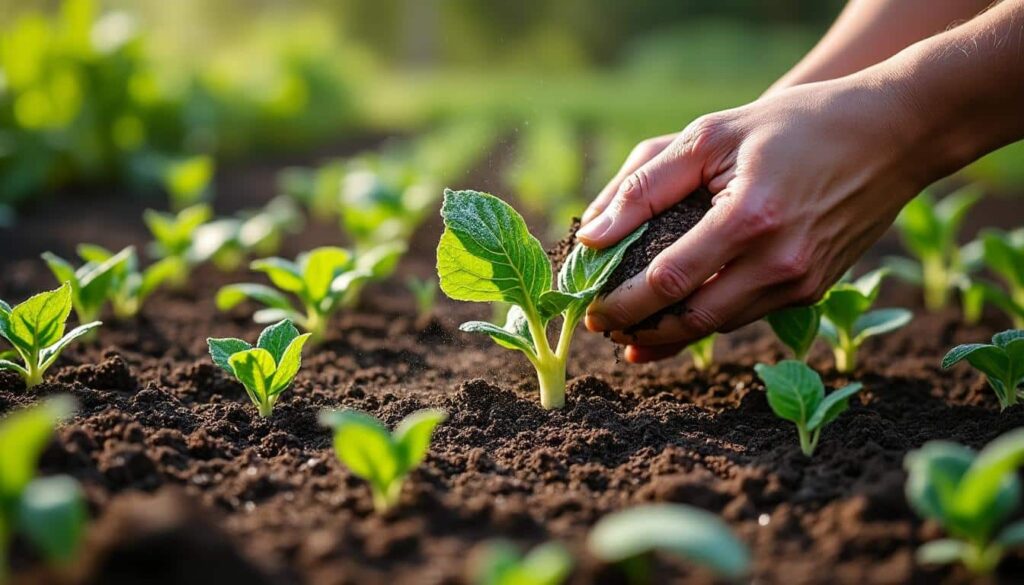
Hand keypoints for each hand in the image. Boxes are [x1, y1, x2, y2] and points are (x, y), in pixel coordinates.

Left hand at [577, 78, 927, 362]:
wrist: (892, 133)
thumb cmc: (793, 124)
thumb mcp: (712, 135)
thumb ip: (645, 185)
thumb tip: (592, 235)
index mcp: (750, 219)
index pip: (667, 281)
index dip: (621, 303)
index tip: (590, 307)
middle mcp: (780, 261)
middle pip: (692, 320)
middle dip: (639, 330)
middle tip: (602, 328)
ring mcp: (802, 281)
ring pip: (720, 325)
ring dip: (670, 334)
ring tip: (630, 329)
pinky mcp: (814, 288)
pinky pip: (747, 314)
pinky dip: (708, 319)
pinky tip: (678, 317)